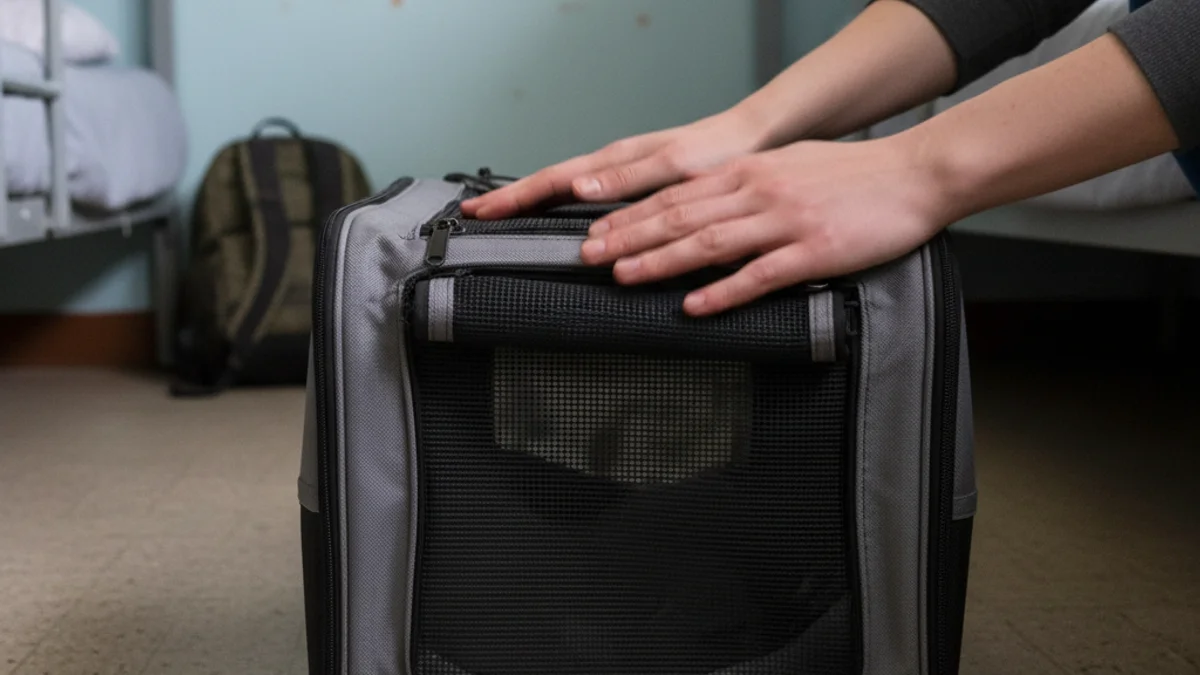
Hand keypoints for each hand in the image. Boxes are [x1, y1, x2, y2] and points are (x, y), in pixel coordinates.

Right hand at [461, 110, 766, 218]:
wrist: (751, 140)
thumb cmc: (718, 153)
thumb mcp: (675, 166)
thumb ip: (628, 179)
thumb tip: (579, 188)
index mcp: (616, 162)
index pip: (552, 180)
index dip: (516, 198)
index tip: (483, 212)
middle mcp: (613, 165)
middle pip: (549, 183)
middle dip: (510, 199)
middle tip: (476, 216)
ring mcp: (621, 173)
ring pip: (564, 188)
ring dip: (531, 202)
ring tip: (502, 216)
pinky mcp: (634, 181)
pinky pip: (586, 193)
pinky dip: (561, 203)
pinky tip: (557, 215)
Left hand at [579, 134, 953, 316]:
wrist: (915, 175)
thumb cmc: (853, 174)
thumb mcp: (789, 166)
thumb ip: (747, 184)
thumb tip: (708, 206)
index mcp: (750, 172)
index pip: (676, 195)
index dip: (632, 214)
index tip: (596, 230)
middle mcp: (759, 192)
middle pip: (680, 216)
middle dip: (629, 236)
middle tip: (589, 256)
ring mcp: (785, 222)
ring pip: (710, 243)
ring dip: (662, 262)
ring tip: (625, 277)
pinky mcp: (813, 251)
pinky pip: (759, 275)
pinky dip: (723, 292)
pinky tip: (694, 306)